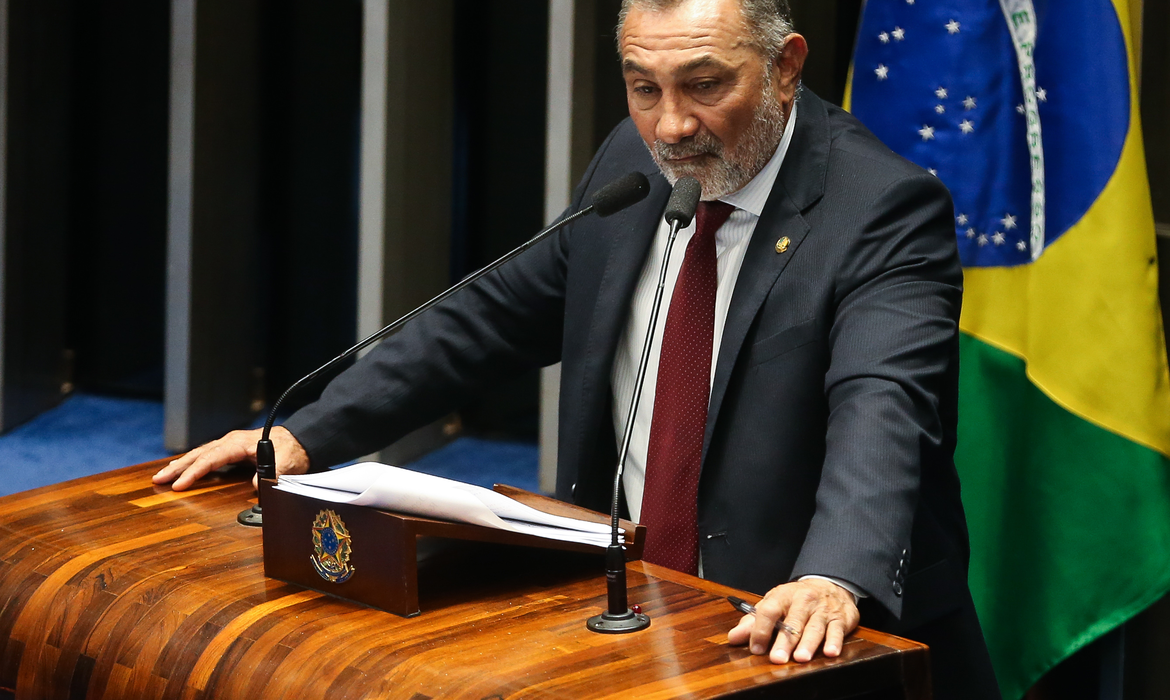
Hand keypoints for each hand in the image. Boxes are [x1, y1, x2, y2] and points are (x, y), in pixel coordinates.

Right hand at [151, 426, 309, 490]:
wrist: (301, 441)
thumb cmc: (293, 450)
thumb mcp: (286, 464)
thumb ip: (270, 474)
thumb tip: (256, 487)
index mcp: (239, 443)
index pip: (211, 458)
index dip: (194, 472)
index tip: (179, 485)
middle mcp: (231, 442)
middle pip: (199, 454)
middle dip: (177, 467)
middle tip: (158, 479)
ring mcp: (230, 445)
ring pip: (200, 454)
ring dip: (181, 465)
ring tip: (163, 476)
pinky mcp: (232, 451)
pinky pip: (208, 457)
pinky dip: (193, 464)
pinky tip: (184, 471)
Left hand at [727, 579, 859, 663]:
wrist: (829, 584)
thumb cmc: (796, 600)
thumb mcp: (773, 604)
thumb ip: (753, 622)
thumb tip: (733, 638)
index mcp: (783, 596)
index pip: (769, 611)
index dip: (761, 629)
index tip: (756, 647)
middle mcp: (803, 601)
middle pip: (793, 622)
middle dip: (785, 641)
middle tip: (777, 658)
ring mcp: (822, 610)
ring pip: (814, 627)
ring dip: (808, 643)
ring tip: (800, 658)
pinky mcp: (840, 618)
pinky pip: (837, 630)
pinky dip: (834, 641)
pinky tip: (830, 652)